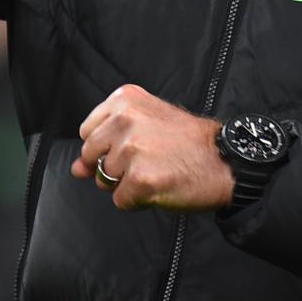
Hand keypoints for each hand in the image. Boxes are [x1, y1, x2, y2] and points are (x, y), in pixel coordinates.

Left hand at [72, 84, 233, 211]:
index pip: (87, 131)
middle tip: (146, 160)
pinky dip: (137, 201)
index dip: (107, 146)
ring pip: (105, 181)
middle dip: (112, 166)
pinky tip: (160, 186)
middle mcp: (125, 120)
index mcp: (124, 99)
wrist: (224, 159)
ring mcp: (132, 150)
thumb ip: (105, 142)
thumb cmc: (187, 141)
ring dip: (127, 184)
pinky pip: (120, 200)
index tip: (132, 146)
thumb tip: (76, 169)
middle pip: (91, 156)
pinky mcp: (140, 180)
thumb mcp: (146, 125)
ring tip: (156, 171)